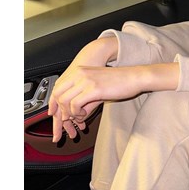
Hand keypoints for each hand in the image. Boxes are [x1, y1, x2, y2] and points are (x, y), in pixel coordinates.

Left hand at [49, 61, 179, 141]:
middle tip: (69, 119)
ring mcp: (85, 81)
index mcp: (79, 71)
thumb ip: (85, 95)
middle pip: (58, 94)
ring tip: (79, 117)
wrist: (134, 77)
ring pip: (64, 101)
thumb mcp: (98, 85)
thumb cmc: (120, 81)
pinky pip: (75, 104)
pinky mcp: (93, 89)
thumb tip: (76, 110)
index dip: (54, 103)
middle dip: (61, 111)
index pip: (57, 87)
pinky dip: (76, 113)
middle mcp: (79, 74)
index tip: (55, 113)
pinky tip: (84, 115)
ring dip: (70, 113)